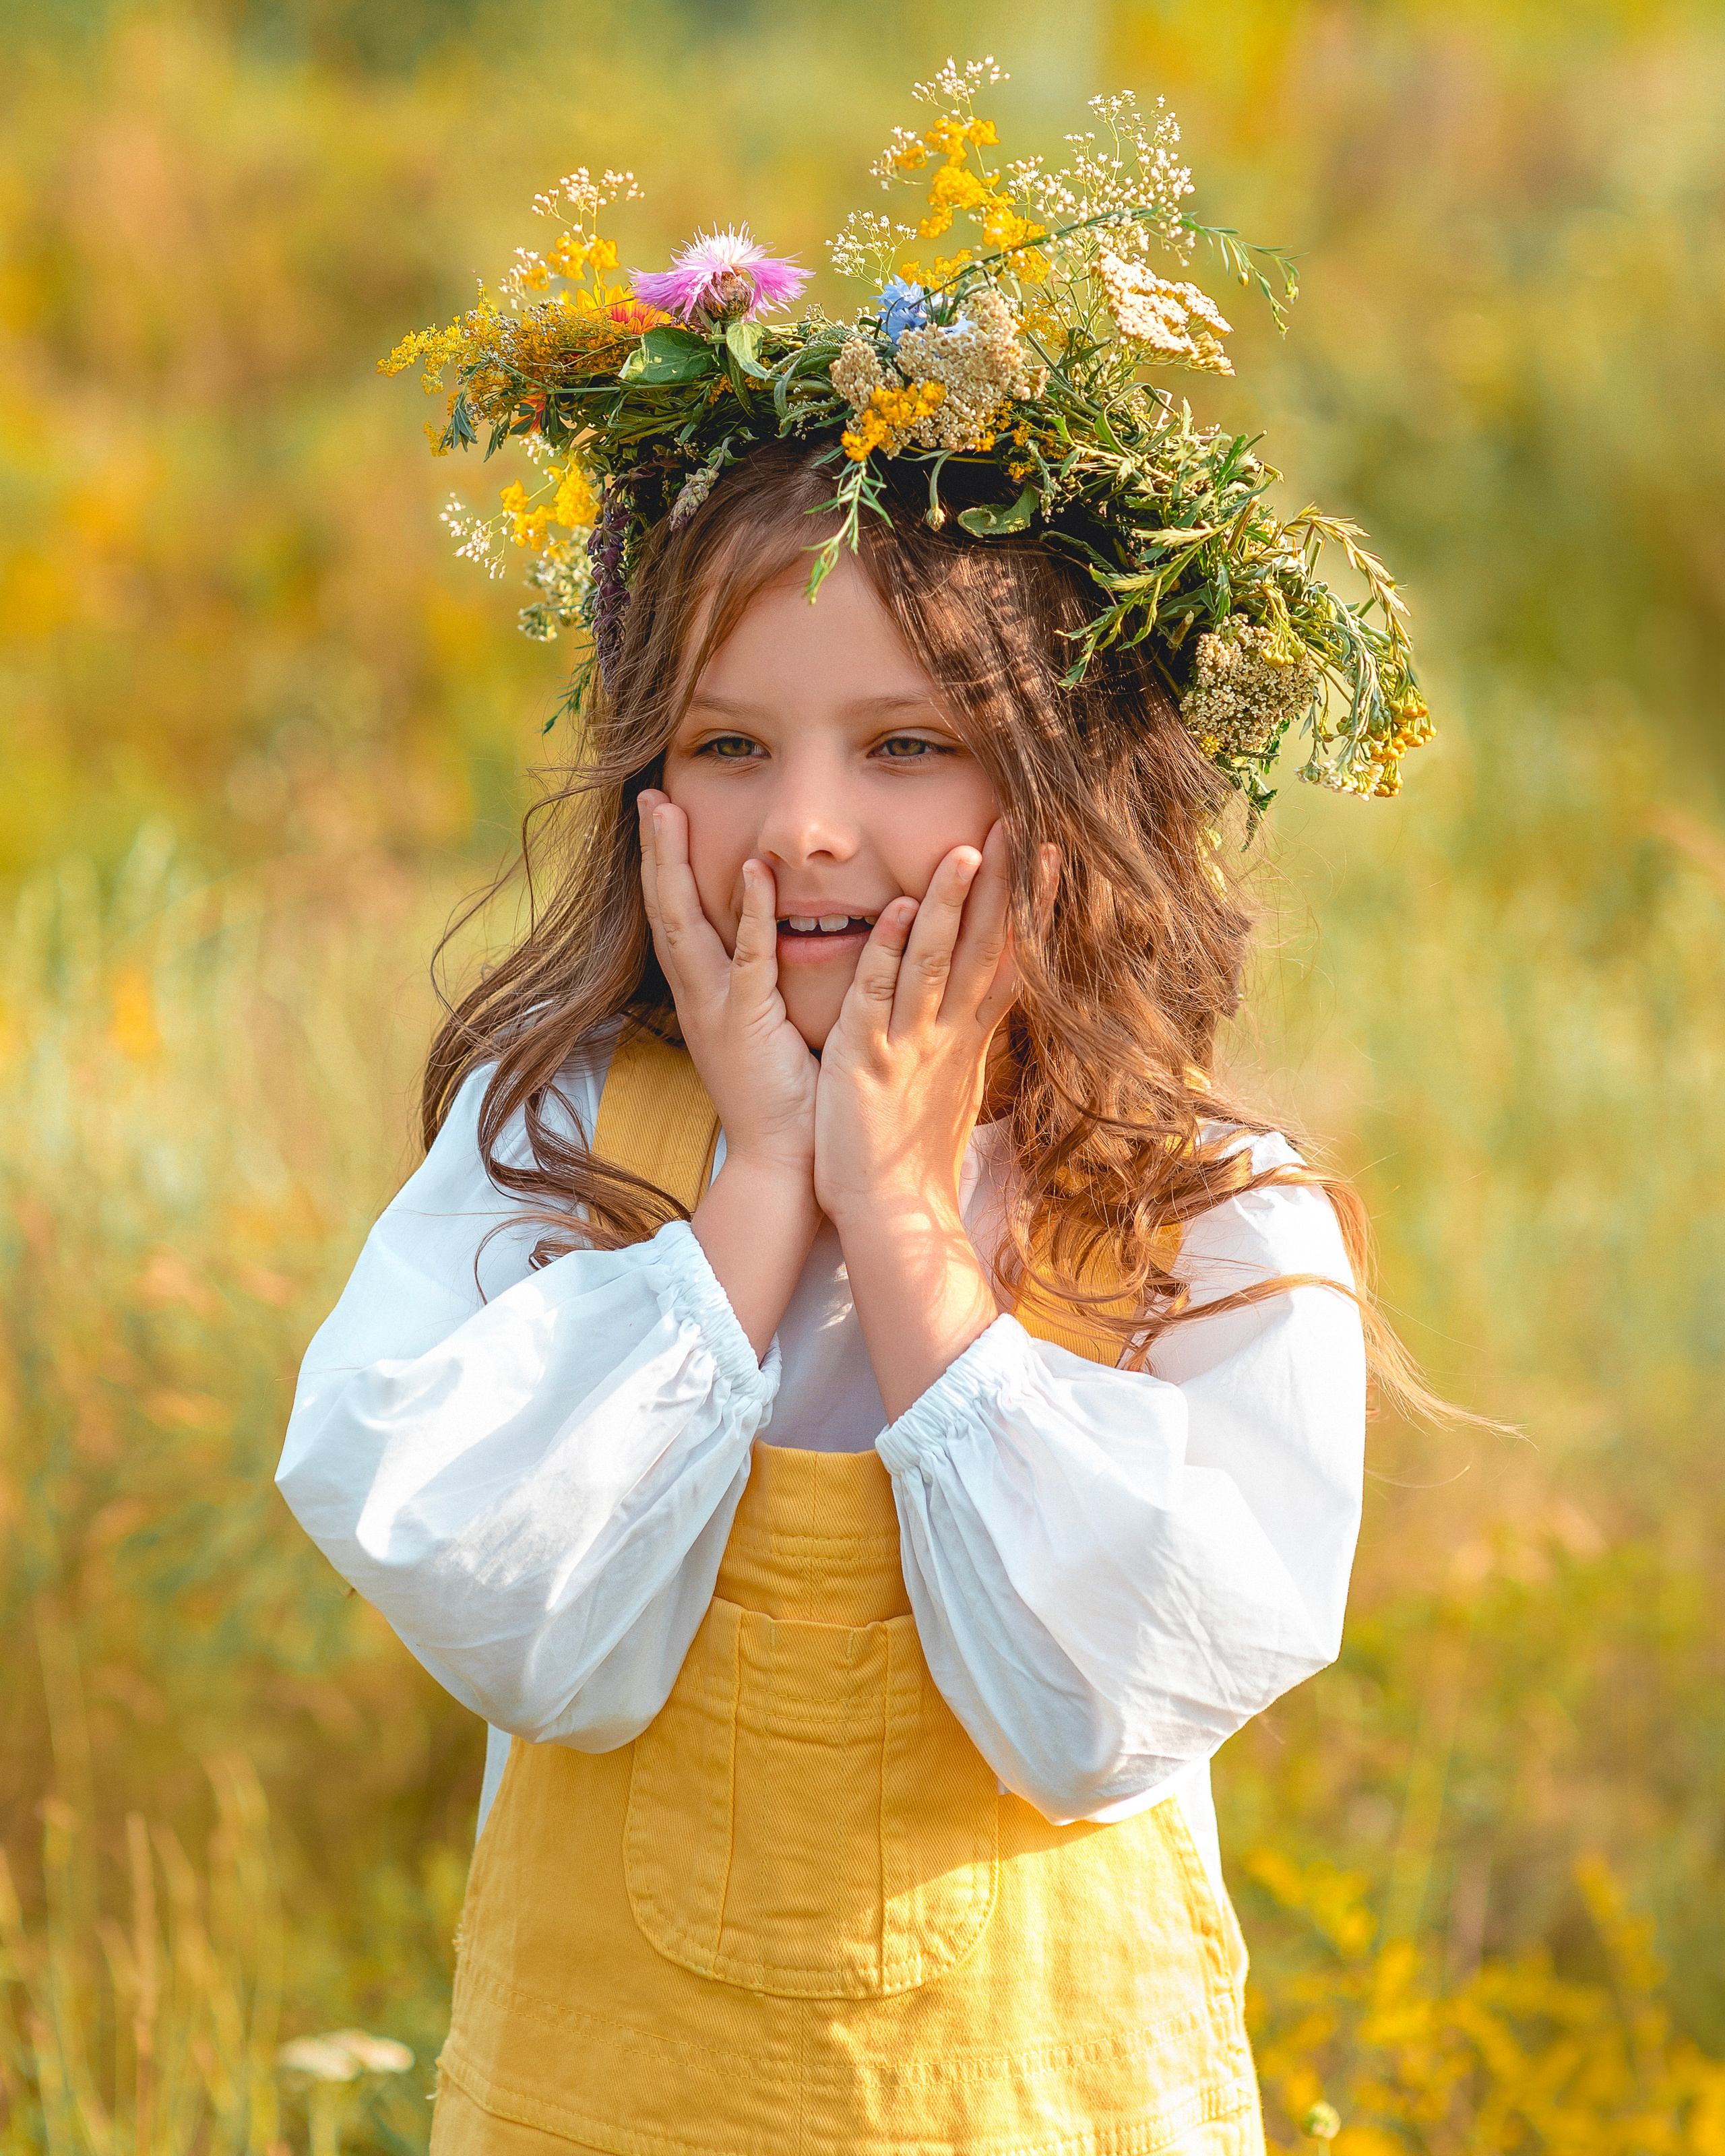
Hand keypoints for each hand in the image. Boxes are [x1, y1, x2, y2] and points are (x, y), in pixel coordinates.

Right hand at [638, 792, 817, 1180]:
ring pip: (685, 924)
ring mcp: (717, 1009)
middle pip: (663, 909)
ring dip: (674, 865)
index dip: (663, 866)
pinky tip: (752, 871)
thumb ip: (770, 985)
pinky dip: (747, 914)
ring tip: (668, 810)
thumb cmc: (789, 1100)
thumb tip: (788, 941)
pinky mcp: (747, 1025)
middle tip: (648, 795)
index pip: (676, 918)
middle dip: (654, 850)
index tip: (661, 815)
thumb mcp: (771, 1030)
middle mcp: (700, 997)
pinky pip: (746, 959)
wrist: (783, 1165)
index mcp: (706, 997)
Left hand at [814, 820, 1017, 1230]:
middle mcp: (948, 1035)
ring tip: (966, 850)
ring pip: (935, 963)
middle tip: (1023, 825)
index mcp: (967, 1038)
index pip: (1007, 956)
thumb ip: (963, 1036)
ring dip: (951, 906)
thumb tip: (984, 1001)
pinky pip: (878, 997)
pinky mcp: (867, 1063)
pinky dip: (889, 953)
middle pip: (984, 948)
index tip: (1049, 853)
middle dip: (1004, 886)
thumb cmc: (912, 1154)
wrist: (893, 1217)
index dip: (1028, 905)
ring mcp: (910, 1047)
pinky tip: (899, 911)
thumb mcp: (949, 1083)